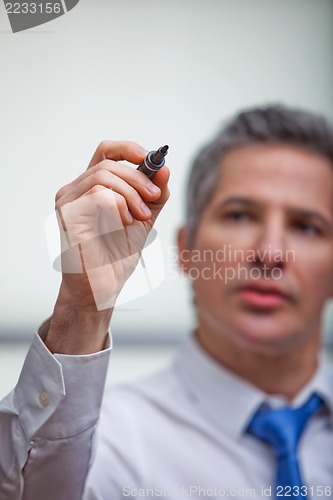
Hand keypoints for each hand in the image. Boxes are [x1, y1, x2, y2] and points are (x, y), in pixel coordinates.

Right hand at [45, 141, 169, 353]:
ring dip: (130, 195)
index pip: (105, 152)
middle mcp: (75, 190)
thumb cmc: (117, 254)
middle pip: (109, 164)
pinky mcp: (68, 215)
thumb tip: (164, 168)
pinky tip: (123, 224)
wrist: (104, 286)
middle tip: (154, 197)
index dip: (128, 149)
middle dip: (138, 179)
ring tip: (139, 217)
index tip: (150, 157)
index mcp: (92, 187)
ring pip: (103, 176)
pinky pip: (98, 194)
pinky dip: (118, 206)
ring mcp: (68, 202)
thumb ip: (154, 195)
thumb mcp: (144, 219)